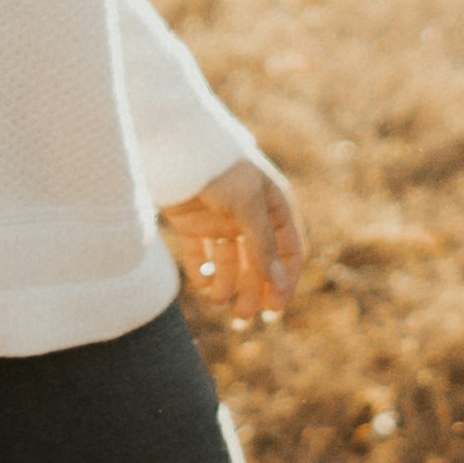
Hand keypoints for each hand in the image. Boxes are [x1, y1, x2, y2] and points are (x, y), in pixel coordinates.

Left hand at [160, 150, 309, 322]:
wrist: (173, 143)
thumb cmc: (220, 168)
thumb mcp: (247, 206)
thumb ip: (263, 246)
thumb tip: (279, 286)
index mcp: (275, 207)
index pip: (290, 253)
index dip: (284, 282)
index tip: (273, 309)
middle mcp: (252, 217)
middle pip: (259, 265)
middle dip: (252, 292)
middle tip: (242, 318)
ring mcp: (222, 221)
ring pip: (231, 264)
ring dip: (228, 286)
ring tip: (219, 302)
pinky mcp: (194, 224)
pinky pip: (203, 257)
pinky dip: (204, 274)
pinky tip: (203, 286)